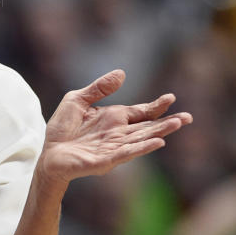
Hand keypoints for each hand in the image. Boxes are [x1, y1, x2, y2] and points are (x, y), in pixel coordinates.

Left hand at [38, 70, 191, 185]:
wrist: (47, 154)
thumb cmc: (62, 129)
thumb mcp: (77, 100)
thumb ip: (99, 88)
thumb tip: (122, 73)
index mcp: (114, 119)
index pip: (141, 112)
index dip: (156, 106)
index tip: (171, 98)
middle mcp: (118, 134)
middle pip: (147, 127)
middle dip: (167, 122)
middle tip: (188, 117)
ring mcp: (113, 148)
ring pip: (141, 139)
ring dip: (159, 133)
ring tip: (176, 125)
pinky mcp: (104, 161)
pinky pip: (126, 153)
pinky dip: (141, 148)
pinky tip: (156, 142)